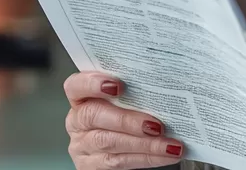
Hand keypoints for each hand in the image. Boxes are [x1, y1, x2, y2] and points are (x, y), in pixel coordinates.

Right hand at [63, 71, 185, 168]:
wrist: (125, 149)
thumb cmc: (126, 118)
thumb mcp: (126, 102)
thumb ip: (133, 94)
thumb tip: (162, 86)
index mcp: (81, 99)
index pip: (75, 86)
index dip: (92, 84)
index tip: (118, 85)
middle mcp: (78, 122)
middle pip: (94, 116)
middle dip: (128, 120)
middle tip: (156, 125)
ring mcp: (83, 146)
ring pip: (110, 142)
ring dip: (145, 144)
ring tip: (170, 144)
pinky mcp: (92, 167)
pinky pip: (120, 162)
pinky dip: (147, 158)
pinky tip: (166, 154)